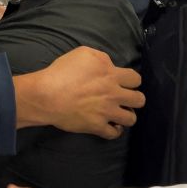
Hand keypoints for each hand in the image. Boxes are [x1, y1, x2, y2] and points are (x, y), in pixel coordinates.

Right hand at [25, 46, 144, 138]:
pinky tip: (111, 126)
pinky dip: (115, 131)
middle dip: (135, 98)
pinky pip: (114, 134)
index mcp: (112, 75)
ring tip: (120, 113)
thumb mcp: (84, 54)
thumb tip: (110, 66)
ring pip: (131, 119)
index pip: (136, 79)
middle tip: (124, 99)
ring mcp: (106, 112)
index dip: (132, 81)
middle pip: (139, 100)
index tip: (125, 83)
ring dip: (127, 116)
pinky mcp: (96, 126)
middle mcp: (113, 95)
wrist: (46, 95)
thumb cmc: (62, 72)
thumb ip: (102, 59)